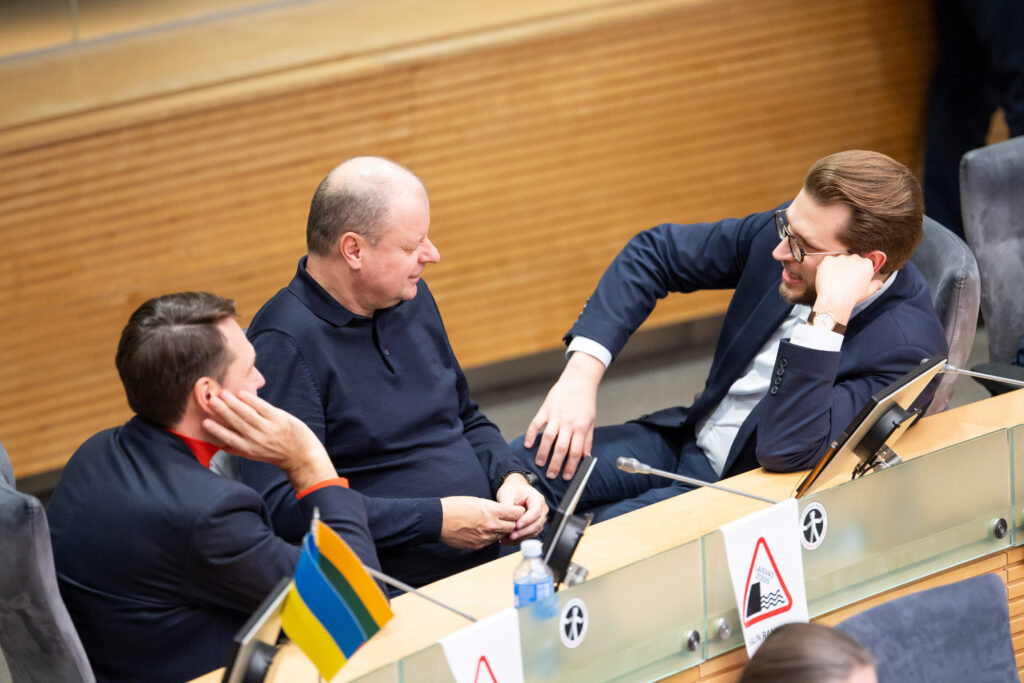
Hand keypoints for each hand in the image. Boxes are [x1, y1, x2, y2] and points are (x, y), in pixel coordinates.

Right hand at [202, 390, 335, 491]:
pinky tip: (241, 393)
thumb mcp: (256, 455)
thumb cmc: (276, 454)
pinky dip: (251, 400)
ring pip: (247, 413)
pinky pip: (262, 407)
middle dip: (222, 411)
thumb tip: (221, 445)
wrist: (301, 455)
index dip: (217, 430)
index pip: (229, 438)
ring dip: (233, 403)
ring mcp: (268, 428)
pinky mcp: (279, 419)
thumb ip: (239, 449)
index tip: (205, 422)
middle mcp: (257, 439)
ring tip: (223, 394)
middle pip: (236, 422)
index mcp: (248, 449)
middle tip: (211, 400)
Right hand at [439, 496, 524, 549]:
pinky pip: (490, 542)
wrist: (439, 519)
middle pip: (512, 527)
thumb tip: (502, 512)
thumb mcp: (477, 501)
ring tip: (493, 525)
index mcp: (492, 511)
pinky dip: (490, 537)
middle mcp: (491, 525)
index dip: (518, 512)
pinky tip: (483, 531)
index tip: (517, 511)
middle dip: (512, 523)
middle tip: (508, 519)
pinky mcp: (477, 545)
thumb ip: (492, 508)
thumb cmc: (455, 506)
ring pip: (502, 536)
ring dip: (501, 531)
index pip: (516, 514)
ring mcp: (485, 537)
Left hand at [495, 474, 547, 543]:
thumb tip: (509, 520)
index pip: (535, 512)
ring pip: (534, 532)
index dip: (527, 520)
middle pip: (537, 524)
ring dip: (521, 537)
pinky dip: (519, 539)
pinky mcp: (534, 526)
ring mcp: (539, 519)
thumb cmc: (512, 490)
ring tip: (506, 539)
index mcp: (538, 499)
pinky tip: (507, 541)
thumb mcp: (507, 494)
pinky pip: (529, 535)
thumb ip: (509, 506)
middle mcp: (542, 510)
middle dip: (524, 531)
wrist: (514, 490)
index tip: (517, 525)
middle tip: (511, 536)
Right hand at [523, 352, 604, 479]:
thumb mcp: (591, 421)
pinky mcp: (546, 409)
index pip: (576, 452)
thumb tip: (586, 457)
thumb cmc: (585, 401)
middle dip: (555, 464)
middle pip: (561, 448)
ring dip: (543, 453)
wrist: (579, 380)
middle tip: (551, 475)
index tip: (567, 476)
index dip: (571, 466)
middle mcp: (568, 423)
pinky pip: (536, 424)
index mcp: (581, 427)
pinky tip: (528, 444)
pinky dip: (531, 434)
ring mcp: (556, 416)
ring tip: (539, 463)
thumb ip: (587, 439)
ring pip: (548, 438)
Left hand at [813, 253, 881, 323]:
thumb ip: (875, 285)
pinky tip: (828, 278)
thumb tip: (880, 284)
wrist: (835, 299)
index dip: (858, 273)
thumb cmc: (852, 297)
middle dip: (848, 268)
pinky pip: (827, 262)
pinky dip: (826, 268)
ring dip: (837, 268)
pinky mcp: (828, 260)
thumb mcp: (868, 292)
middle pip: (851, 261)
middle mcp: (855, 258)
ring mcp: (841, 258)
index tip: (854, 281)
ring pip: (839, 261)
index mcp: (867, 264)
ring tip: (835, 281)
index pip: (863, 264)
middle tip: (843, 281)